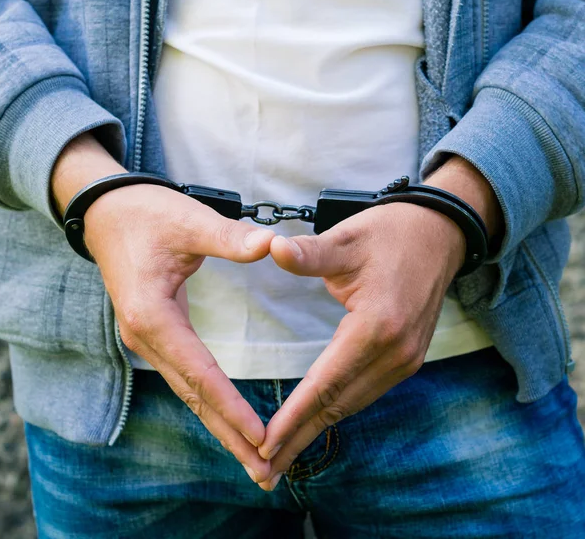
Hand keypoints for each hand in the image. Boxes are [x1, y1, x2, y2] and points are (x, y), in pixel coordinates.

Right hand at [52, 134, 274, 484]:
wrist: (106, 212)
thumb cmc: (146, 214)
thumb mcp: (189, 221)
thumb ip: (229, 237)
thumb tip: (272, 245)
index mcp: (152, 315)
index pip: (199, 371)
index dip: (231, 405)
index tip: (261, 436)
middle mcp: (145, 336)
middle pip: (193, 395)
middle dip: (228, 433)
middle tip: (264, 471)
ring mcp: (146, 339)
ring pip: (188, 391)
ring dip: (219, 424)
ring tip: (251, 457)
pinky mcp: (154, 333)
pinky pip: (184, 376)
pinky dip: (208, 402)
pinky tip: (225, 418)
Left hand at [256, 202, 465, 490]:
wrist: (439, 235)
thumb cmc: (390, 234)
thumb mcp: (346, 239)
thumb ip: (308, 253)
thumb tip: (269, 248)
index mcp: (377, 325)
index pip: (326, 382)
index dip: (294, 416)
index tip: (265, 446)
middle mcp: (396, 351)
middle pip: (339, 404)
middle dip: (300, 437)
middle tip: (265, 472)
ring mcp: (406, 358)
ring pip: (354, 403)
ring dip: (318, 429)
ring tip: (284, 456)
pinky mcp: (408, 357)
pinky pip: (367, 392)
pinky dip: (338, 410)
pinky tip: (318, 420)